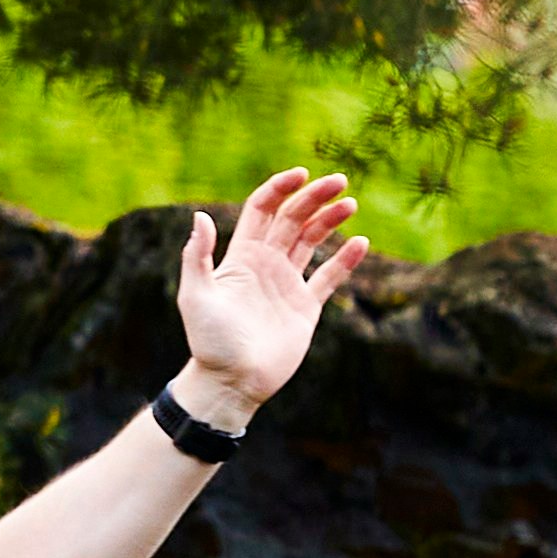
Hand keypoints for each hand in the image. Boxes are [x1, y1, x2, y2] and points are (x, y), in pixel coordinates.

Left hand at [171, 167, 364, 415]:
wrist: (232, 383)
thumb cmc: (209, 342)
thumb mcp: (196, 296)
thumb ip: (198, 257)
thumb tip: (200, 217)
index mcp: (241, 257)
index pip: (262, 210)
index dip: (280, 189)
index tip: (301, 175)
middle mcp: (266, 265)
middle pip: (293, 219)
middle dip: (315, 197)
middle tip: (340, 181)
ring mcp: (287, 284)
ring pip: (312, 241)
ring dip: (331, 220)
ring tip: (350, 203)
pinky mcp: (306, 307)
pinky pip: (329, 277)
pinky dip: (345, 260)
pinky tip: (360, 243)